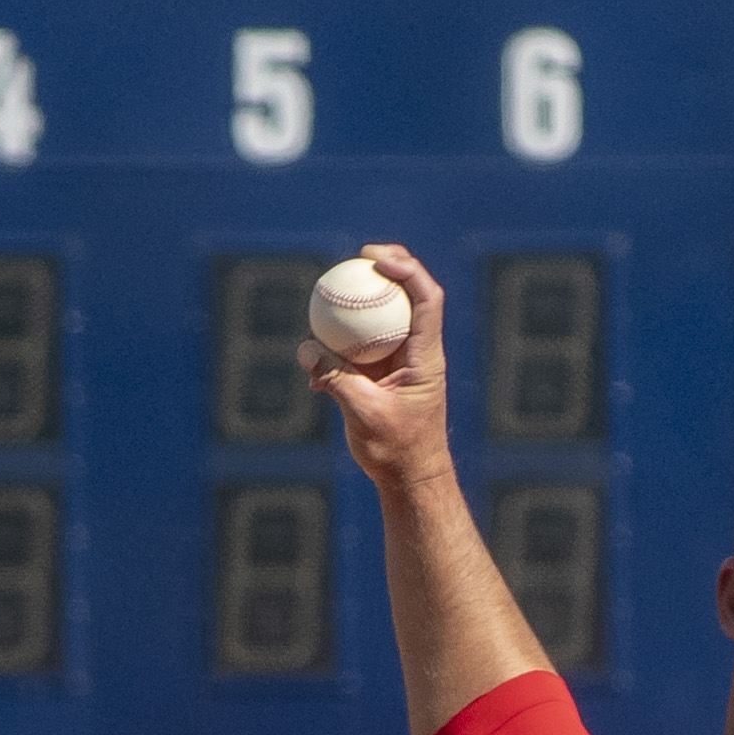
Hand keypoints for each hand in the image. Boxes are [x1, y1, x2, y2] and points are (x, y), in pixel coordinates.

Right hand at [306, 242, 451, 494]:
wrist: (408, 478)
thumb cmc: (397, 450)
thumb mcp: (364, 414)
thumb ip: (337, 378)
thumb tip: (307, 349)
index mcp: (426, 355)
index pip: (426, 299)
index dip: (407, 270)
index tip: (376, 260)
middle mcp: (416, 351)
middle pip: (408, 296)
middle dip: (387, 269)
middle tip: (358, 257)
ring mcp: (398, 361)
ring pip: (379, 320)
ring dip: (353, 311)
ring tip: (326, 301)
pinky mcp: (379, 375)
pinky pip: (356, 351)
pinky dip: (334, 353)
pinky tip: (312, 369)